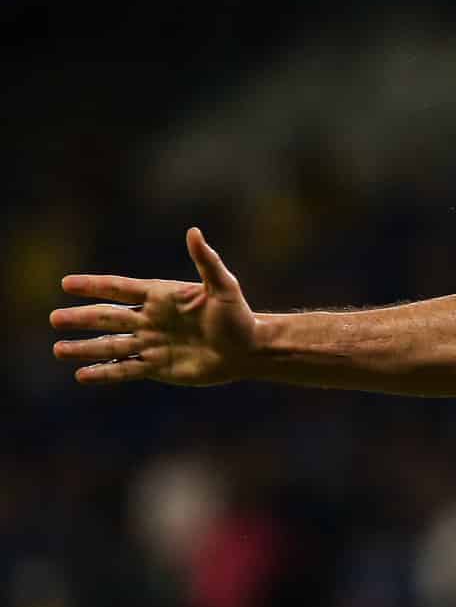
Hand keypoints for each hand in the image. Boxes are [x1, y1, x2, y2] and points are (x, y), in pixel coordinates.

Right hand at [51, 228, 257, 385]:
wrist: (249, 350)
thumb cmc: (239, 316)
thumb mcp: (224, 286)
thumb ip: (206, 261)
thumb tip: (194, 232)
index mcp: (161, 297)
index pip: (120, 289)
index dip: (94, 286)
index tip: (67, 283)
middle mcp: (150, 319)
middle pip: (108, 318)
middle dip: (81, 318)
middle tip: (54, 319)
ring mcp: (151, 344)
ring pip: (110, 345)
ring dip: (85, 348)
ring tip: (58, 349)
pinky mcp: (158, 367)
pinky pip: (125, 369)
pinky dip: (104, 372)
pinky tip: (81, 375)